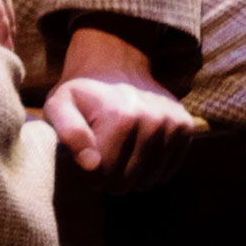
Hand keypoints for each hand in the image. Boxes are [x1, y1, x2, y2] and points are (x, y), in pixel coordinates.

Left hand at [44, 24, 202, 189]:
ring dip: (132, 174)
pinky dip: (151, 168)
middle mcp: (153, 121)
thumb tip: (91, 164)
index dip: (89, 173)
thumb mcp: (59, 105)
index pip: (103, 177)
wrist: (116, 64)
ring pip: (149, 181)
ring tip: (120, 150)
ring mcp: (173, 124)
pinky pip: (167, 171)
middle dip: (110, 176)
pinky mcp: (185, 127)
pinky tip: (138, 148)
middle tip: (102, 154)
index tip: (85, 155)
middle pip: (127, 182)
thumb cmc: (83, 92)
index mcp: (120, 118)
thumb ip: (68, 133)